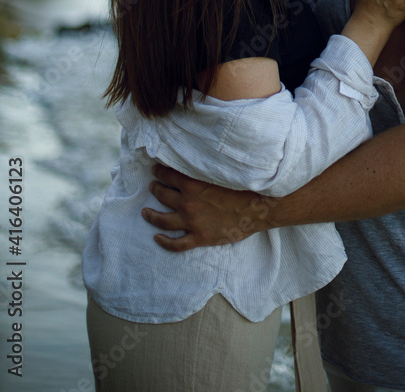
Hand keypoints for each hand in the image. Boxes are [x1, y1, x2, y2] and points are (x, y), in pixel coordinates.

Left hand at [141, 164, 271, 250]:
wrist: (258, 207)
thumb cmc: (242, 185)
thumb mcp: (220, 170)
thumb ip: (203, 167)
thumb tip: (192, 160)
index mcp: (192, 183)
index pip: (167, 174)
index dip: (159, 171)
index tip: (156, 169)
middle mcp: (188, 202)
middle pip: (162, 194)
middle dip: (155, 188)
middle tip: (152, 186)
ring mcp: (192, 222)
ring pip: (163, 219)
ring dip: (151, 215)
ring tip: (145, 212)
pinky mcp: (200, 237)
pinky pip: (176, 244)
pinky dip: (164, 242)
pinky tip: (157, 238)